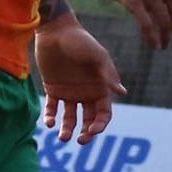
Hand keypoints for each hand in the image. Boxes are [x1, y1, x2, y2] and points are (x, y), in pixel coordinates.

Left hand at [35, 19, 124, 143]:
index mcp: (100, 88)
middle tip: (80, 140)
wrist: (56, 30)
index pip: (104, 113)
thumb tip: (123, 93)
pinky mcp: (53, 89)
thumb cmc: (80, 41)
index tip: (93, 130)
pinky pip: (52, 108)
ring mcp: (69, 92)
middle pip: (89, 120)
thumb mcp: (97, 56)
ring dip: (67, 129)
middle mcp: (86, 93)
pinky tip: (49, 123)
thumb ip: (108, 74)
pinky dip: (50, 117)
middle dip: (86, 132)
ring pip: (70, 118)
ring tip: (61, 137)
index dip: (101, 124)